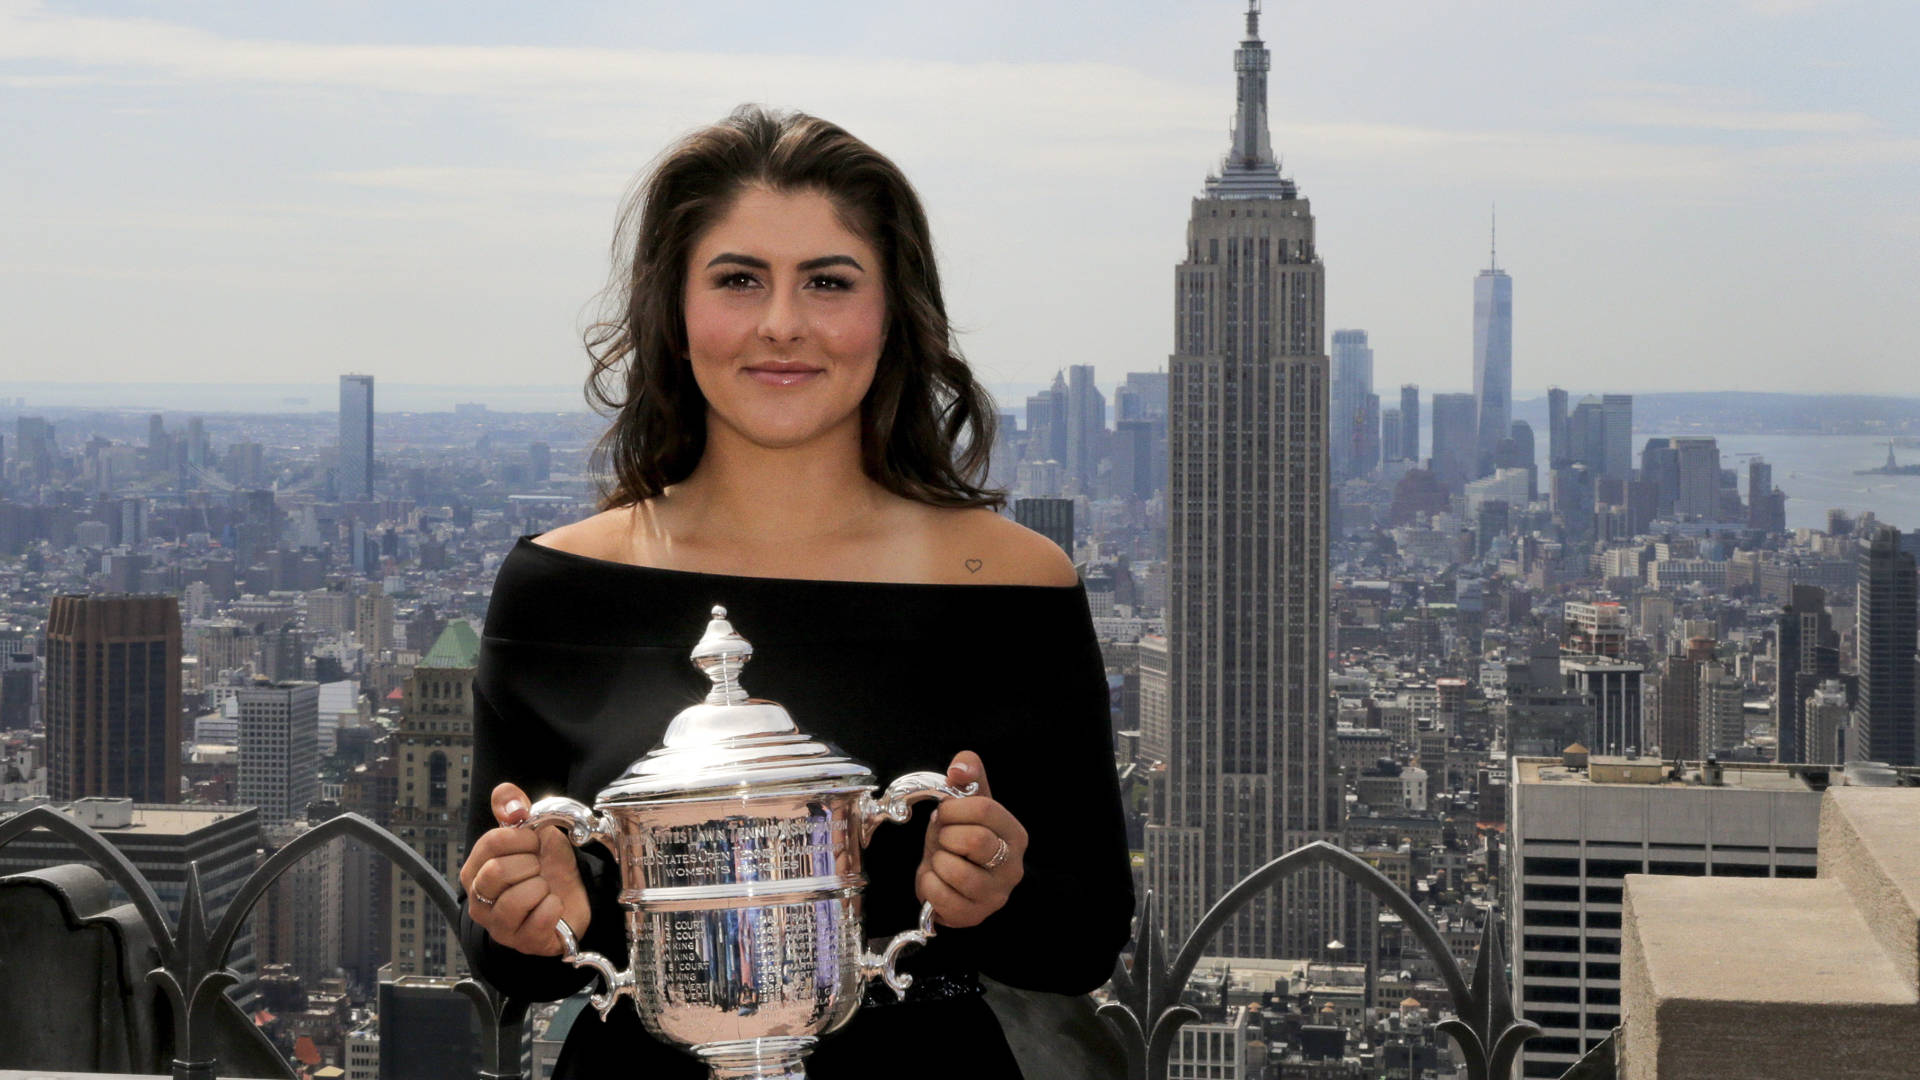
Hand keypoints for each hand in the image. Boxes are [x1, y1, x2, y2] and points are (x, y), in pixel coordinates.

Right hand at [458, 782, 591, 956]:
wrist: (573, 896)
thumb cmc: (547, 866)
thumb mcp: (533, 832)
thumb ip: (514, 809)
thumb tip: (508, 798)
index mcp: (476, 870)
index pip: (491, 843)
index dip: (522, 837)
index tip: (535, 842)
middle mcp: (479, 901)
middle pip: (497, 872)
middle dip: (530, 864)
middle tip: (538, 868)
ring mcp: (498, 926)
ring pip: (516, 899)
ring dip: (542, 887)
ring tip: (544, 888)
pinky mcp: (522, 943)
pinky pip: (540, 919)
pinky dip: (554, 908)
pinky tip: (552, 907)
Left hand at [915, 751, 1027, 927]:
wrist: (954, 880)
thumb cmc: (961, 839)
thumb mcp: (965, 805)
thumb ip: (967, 777)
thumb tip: (960, 767)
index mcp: (1014, 834)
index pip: (985, 809)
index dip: (954, 808)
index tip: (944, 813)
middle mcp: (1012, 866)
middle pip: (975, 840)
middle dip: (946, 836)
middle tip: (942, 838)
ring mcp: (996, 895)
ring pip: (958, 872)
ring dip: (937, 862)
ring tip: (940, 860)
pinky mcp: (974, 916)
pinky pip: (943, 898)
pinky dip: (929, 885)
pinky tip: (935, 880)